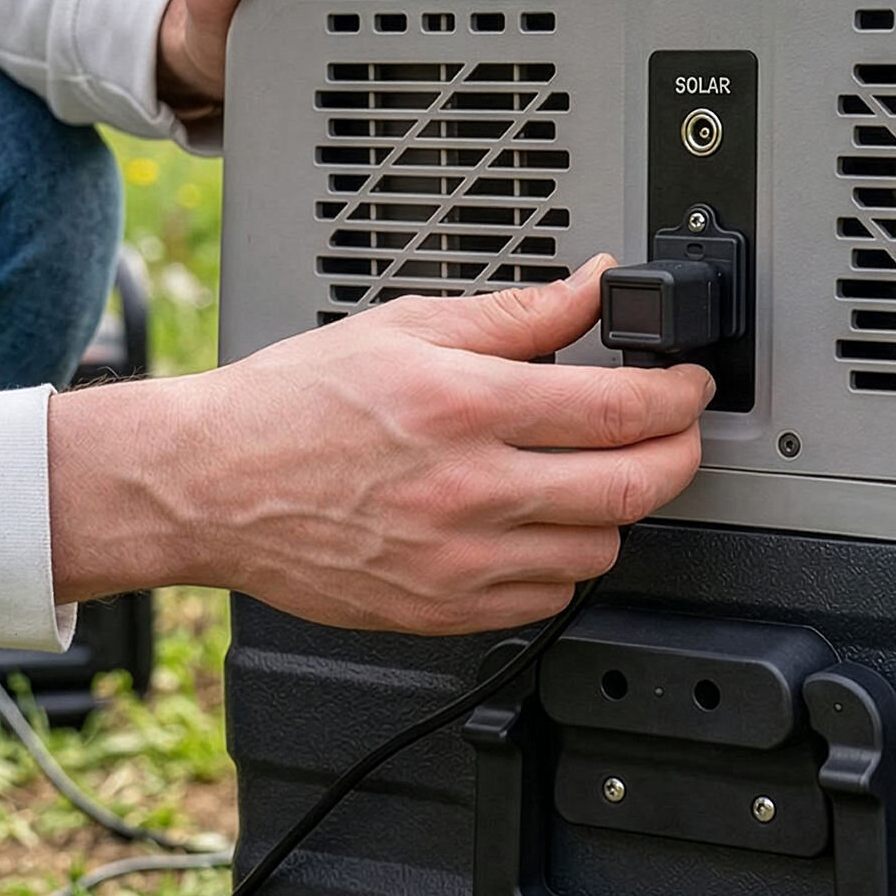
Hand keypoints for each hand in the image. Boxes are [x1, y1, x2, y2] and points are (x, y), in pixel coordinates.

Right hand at [48, 256, 710, 634]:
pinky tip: (536, 526)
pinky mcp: (443, 610)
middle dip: (678, 455)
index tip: (689, 386)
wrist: (207, 484)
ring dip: (617, 511)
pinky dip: (562, 563)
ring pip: (600, 550)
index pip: (620, 409)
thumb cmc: (292, 405)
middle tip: (675, 432)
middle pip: (633, 488)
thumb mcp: (406, 327)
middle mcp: (469, 489)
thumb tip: (595, 285)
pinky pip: (549, 599)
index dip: (679, 396)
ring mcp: (459, 560)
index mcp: (464, 405)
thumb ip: (517, 314)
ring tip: (590, 475)